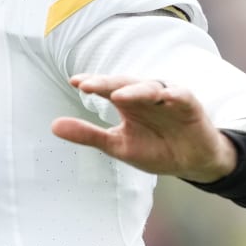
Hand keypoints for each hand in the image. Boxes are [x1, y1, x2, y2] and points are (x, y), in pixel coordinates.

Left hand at [50, 75, 238, 181]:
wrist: (191, 163)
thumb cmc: (155, 150)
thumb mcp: (118, 146)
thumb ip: (88, 135)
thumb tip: (53, 125)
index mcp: (127, 103)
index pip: (107, 88)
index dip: (92, 84)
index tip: (75, 82)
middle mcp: (145, 96)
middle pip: (124, 84)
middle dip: (106, 84)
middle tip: (88, 85)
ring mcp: (167, 99)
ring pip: (150, 88)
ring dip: (135, 90)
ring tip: (117, 96)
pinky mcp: (189, 105)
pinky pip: (181, 96)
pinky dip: (174, 96)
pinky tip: (165, 97)